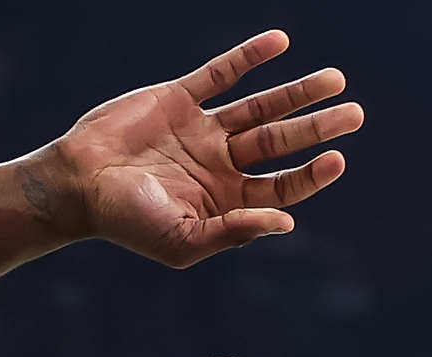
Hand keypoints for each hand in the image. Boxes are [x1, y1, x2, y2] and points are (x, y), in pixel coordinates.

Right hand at [33, 31, 361, 266]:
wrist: (76, 182)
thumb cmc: (126, 222)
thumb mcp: (182, 240)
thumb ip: (234, 231)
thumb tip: (287, 223)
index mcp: (226, 200)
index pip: (282, 186)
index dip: (311, 174)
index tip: (337, 158)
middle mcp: (220, 163)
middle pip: (280, 142)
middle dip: (317, 127)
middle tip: (355, 113)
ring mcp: (202, 128)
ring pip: (260, 106)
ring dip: (297, 92)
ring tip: (335, 80)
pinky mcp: (180, 98)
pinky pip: (221, 73)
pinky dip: (250, 57)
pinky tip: (280, 42)